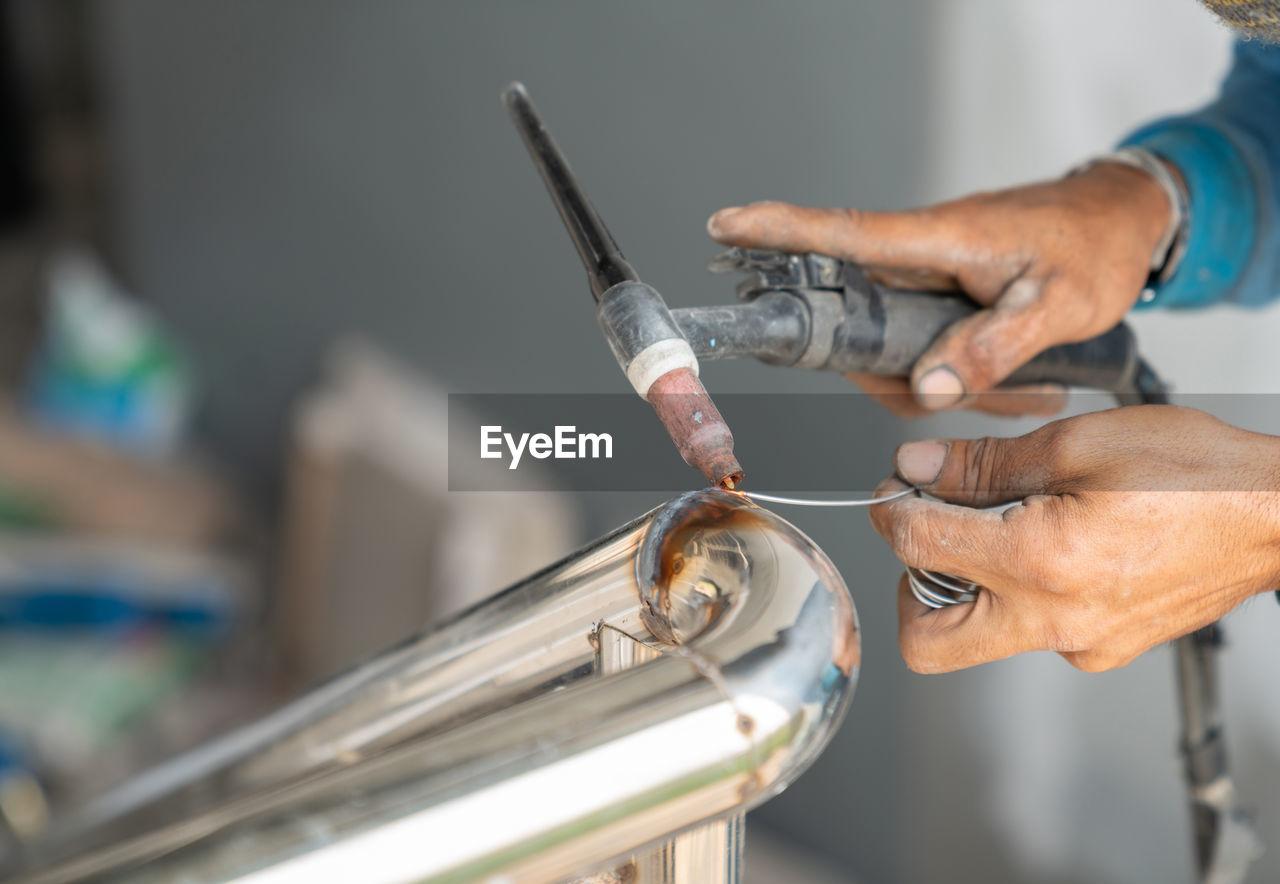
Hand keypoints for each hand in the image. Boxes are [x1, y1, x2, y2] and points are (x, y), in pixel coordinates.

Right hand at [707, 163, 1171, 415]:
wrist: (1125, 225)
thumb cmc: (1094, 248)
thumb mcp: (1057, 305)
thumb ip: (992, 347)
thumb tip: (927, 390)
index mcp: (938, 240)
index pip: (843, 234)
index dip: (779, 231)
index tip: (724, 226)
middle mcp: (920, 257)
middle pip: (857, 318)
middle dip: (888, 371)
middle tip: (961, 391)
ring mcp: (928, 278)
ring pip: (891, 345)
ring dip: (937, 381)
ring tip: (1016, 390)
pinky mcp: (941, 297)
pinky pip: (922, 347)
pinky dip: (955, 375)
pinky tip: (1012, 386)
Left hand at [868, 406, 1279, 671]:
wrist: (1276, 517)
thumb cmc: (1194, 473)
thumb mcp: (1077, 442)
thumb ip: (984, 463)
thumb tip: (917, 467)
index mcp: (1041, 561)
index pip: (918, 547)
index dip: (892, 510)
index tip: (898, 488)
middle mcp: (1054, 620)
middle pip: (926, 643)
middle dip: (908, 586)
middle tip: (931, 534)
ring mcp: (1079, 646)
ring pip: (976, 641)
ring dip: (962, 590)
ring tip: (999, 529)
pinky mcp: (1100, 652)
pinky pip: (1027, 634)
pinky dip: (1015, 594)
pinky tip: (1047, 547)